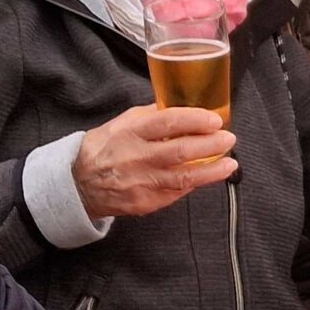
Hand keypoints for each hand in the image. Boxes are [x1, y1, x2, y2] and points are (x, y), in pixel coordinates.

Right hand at [73, 105, 236, 218]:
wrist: (79, 184)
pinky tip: (208, 176)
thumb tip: (182, 106)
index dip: (195, 120)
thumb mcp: (122, 123)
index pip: (167, 122)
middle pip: (180, 151)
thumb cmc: (104, 149)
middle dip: (211, 144)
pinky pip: (176, 192)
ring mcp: (141, 182)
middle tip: (228, 138)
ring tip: (230, 164)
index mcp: (129, 132)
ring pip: (184, 177)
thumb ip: (152, 116)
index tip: (215, 119)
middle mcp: (135, 157)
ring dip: (212, 170)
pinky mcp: (145, 203)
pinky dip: (194, 183)